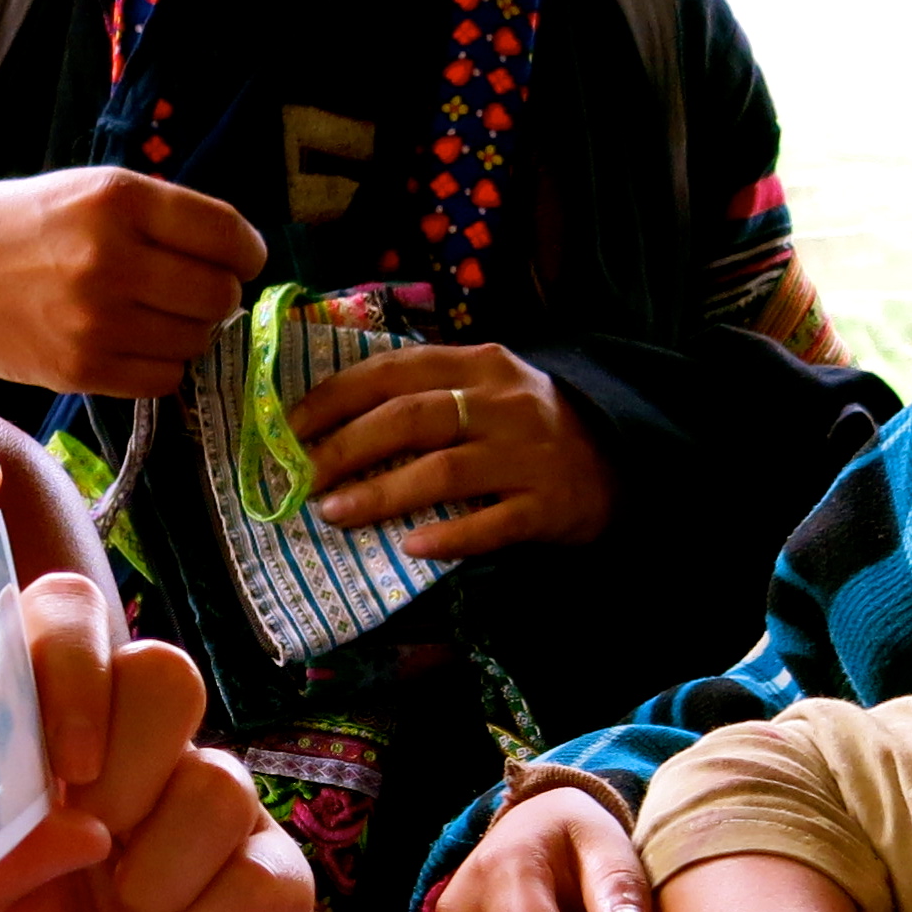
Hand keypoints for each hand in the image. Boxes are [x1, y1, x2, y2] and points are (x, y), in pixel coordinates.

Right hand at [0, 170, 263, 392]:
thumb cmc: (24, 230)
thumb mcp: (89, 192)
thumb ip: (163, 217)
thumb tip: (239, 258)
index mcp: (117, 200)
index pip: (227, 235)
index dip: (247, 252)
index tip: (241, 260)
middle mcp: (110, 258)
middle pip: (220, 295)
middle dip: (217, 294)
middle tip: (190, 289)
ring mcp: (97, 320)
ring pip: (197, 341)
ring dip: (187, 331)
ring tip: (149, 313)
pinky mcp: (85, 369)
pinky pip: (165, 378)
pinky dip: (160, 364)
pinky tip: (130, 342)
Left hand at [0, 636, 311, 911]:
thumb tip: (43, 745)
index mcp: (52, 754)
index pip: (71, 626)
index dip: (72, 662)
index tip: (64, 762)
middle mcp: (141, 772)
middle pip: (167, 673)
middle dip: (130, 765)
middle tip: (98, 850)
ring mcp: (217, 830)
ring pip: (220, 780)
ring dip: (160, 871)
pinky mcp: (278, 894)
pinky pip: (265, 868)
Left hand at [292, 341, 613, 555]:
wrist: (621, 459)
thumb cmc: (531, 426)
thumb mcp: (486, 388)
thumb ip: (427, 391)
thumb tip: (332, 419)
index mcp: (479, 364)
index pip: (391, 372)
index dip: (333, 399)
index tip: (289, 427)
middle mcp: (503, 403)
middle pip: (411, 419)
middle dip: (345, 449)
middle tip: (301, 479)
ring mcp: (528, 455)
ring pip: (444, 471)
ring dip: (381, 493)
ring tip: (334, 514)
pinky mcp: (549, 507)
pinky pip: (491, 525)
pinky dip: (448, 537)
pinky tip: (410, 548)